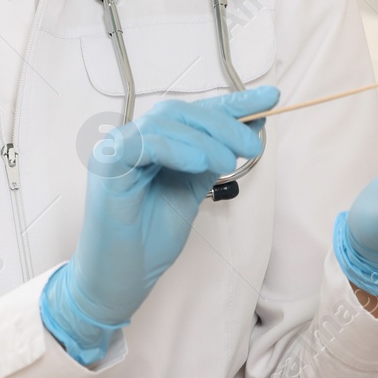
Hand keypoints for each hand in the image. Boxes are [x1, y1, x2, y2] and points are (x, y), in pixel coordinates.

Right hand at [40, 85, 277, 364]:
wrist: (120, 280)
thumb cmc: (150, 238)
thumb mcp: (192, 190)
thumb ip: (213, 158)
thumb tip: (250, 127)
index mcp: (152, 142)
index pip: (194, 112)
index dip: (233, 102)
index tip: (271, 98)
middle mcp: (132, 139)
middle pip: (179, 111)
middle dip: (223, 123)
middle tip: (252, 146)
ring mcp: (115, 149)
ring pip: (164, 123)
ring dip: (204, 139)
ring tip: (228, 163)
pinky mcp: (106, 166)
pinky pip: (143, 143)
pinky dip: (175, 148)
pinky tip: (200, 163)